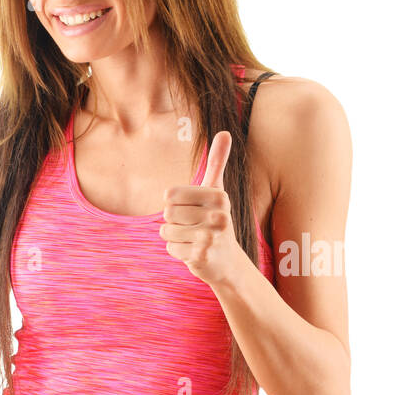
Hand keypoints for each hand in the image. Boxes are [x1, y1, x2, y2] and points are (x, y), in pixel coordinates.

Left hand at [160, 131, 244, 286]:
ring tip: (193, 240)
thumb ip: (217, 163)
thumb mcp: (217, 192)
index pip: (170, 195)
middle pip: (167, 214)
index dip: (174, 205)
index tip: (191, 211)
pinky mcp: (202, 256)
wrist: (227, 262)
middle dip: (173, 223)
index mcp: (218, 196)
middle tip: (193, 228)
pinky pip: (170, 249)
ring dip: (174, 238)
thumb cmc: (216, 222)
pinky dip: (177, 253)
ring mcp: (211, 237)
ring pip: (166, 232)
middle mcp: (218, 215)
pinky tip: (193, 252)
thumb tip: (225, 132)